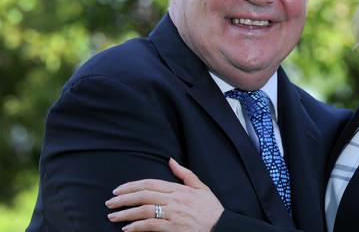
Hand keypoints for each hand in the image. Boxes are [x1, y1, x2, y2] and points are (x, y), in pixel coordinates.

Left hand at [106, 158, 223, 231]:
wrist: (220, 226)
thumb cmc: (210, 208)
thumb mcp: (201, 187)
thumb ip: (185, 174)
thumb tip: (171, 161)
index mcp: (179, 189)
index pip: (150, 183)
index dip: (132, 185)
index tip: (118, 190)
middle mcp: (174, 200)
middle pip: (143, 195)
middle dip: (123, 198)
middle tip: (110, 202)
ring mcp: (172, 214)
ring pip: (143, 210)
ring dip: (125, 213)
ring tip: (113, 216)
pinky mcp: (172, 228)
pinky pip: (150, 225)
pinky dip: (136, 226)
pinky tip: (127, 228)